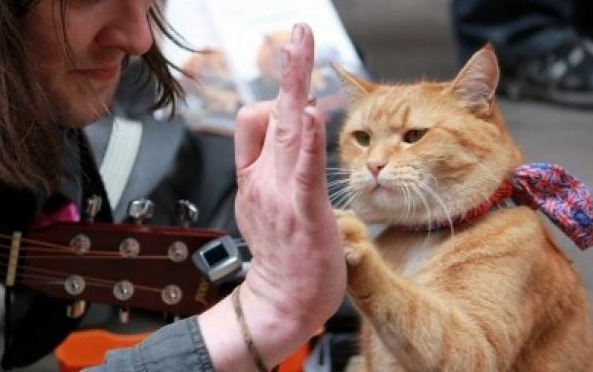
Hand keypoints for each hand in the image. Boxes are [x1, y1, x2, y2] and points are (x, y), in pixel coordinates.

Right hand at [234, 23, 345, 329]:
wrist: (280, 302)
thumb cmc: (282, 257)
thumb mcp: (264, 208)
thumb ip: (272, 171)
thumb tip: (291, 135)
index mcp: (256, 176)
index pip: (255, 120)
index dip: (273, 92)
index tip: (293, 64)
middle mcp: (264, 179)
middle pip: (269, 113)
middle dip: (288, 71)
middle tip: (299, 35)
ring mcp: (281, 194)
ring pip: (285, 132)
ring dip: (295, 88)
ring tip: (302, 50)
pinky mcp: (303, 213)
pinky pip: (304, 170)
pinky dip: (307, 140)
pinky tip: (315, 115)